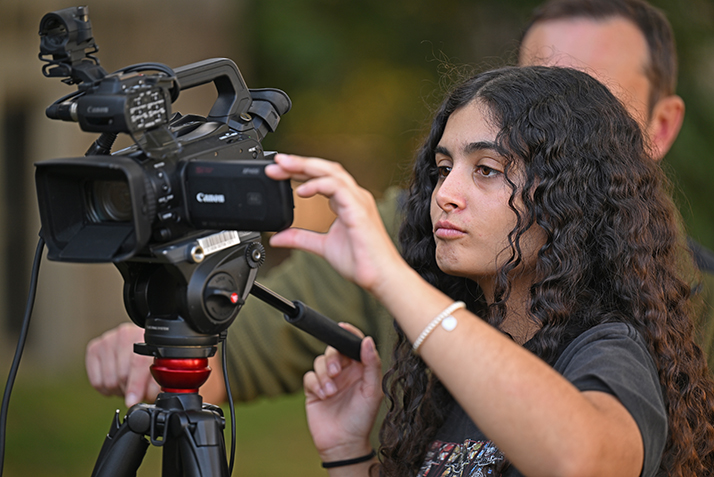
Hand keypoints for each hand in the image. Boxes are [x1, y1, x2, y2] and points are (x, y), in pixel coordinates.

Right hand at [85, 322, 158, 406]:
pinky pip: (97, 382)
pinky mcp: (94, 349)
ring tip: (127, 384)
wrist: (138, 342)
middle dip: (130, 390)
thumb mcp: (159, 367)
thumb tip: (150, 396)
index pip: (138, 362)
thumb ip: (157, 381)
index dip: (136, 385)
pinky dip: (106, 389)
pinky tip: (115, 382)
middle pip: (122, 375)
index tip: (133, 401)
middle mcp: (125, 334)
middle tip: (137, 391)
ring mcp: (108, 340)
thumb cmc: (150, 357)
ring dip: (119, 390)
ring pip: (108, 381)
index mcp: (146, 336)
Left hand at [266, 154, 404, 294]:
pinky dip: (318, 185)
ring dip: (305, 167)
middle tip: (275, 163)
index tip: (277, 171)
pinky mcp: (359, 209)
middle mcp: (354, 196)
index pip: (321, 177)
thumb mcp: (322, 246)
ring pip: (331, 172)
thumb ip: (300, 238)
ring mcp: (358, 200)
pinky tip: (301, 190)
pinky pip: (338, 188)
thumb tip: (277, 238)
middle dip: (298, 163)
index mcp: (347, 201)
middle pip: (324, 168)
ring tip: (283, 168)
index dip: (299, 171)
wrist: (380, 277)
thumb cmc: (361, 262)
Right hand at [303, 324, 382, 460]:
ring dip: (324, 375)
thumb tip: (367, 340)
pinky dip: (315, 384)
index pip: (353, 345)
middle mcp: (345, 372)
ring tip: (331, 392)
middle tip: (336, 373)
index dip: (349, 333)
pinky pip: (309, 377)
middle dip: (333, 358)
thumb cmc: (362, 419)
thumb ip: (372, 364)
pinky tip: (323, 396)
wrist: (343, 443)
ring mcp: (328, 380)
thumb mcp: (372, 391)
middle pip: (333, 350)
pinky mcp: (314, 390)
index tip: (343, 327)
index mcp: (360, 369)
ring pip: (320, 362)